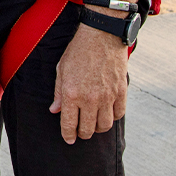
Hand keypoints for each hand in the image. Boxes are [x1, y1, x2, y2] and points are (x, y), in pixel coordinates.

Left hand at [50, 20, 128, 142]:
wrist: (102, 35)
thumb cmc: (78, 51)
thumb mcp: (62, 70)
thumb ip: (58, 92)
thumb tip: (55, 110)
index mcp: (72, 94)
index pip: (69, 125)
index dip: (68, 136)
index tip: (69, 140)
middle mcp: (90, 99)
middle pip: (88, 130)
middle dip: (82, 133)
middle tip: (81, 130)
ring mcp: (107, 96)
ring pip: (104, 126)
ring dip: (98, 128)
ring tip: (94, 122)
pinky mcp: (121, 92)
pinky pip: (119, 114)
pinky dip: (113, 117)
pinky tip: (107, 112)